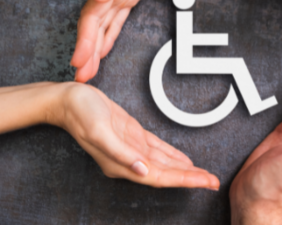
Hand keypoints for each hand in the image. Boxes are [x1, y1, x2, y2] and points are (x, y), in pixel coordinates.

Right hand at [51, 83, 219, 189]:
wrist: (67, 99)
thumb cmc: (80, 113)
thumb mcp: (98, 131)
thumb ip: (120, 153)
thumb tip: (141, 170)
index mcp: (121, 163)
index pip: (159, 177)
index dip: (184, 180)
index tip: (205, 182)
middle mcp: (128, 160)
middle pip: (166, 173)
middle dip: (191, 178)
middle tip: (214, 181)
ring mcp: (131, 149)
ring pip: (164, 164)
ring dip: (185, 170)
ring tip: (205, 175)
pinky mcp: (132, 136)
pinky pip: (158, 150)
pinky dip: (173, 156)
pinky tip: (185, 162)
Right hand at [70, 0, 186, 82]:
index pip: (91, 19)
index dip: (84, 41)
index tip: (78, 61)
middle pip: (92, 28)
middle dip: (85, 52)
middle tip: (80, 76)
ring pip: (101, 28)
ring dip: (94, 49)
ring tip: (88, 70)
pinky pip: (115, 21)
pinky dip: (108, 37)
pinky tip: (104, 49)